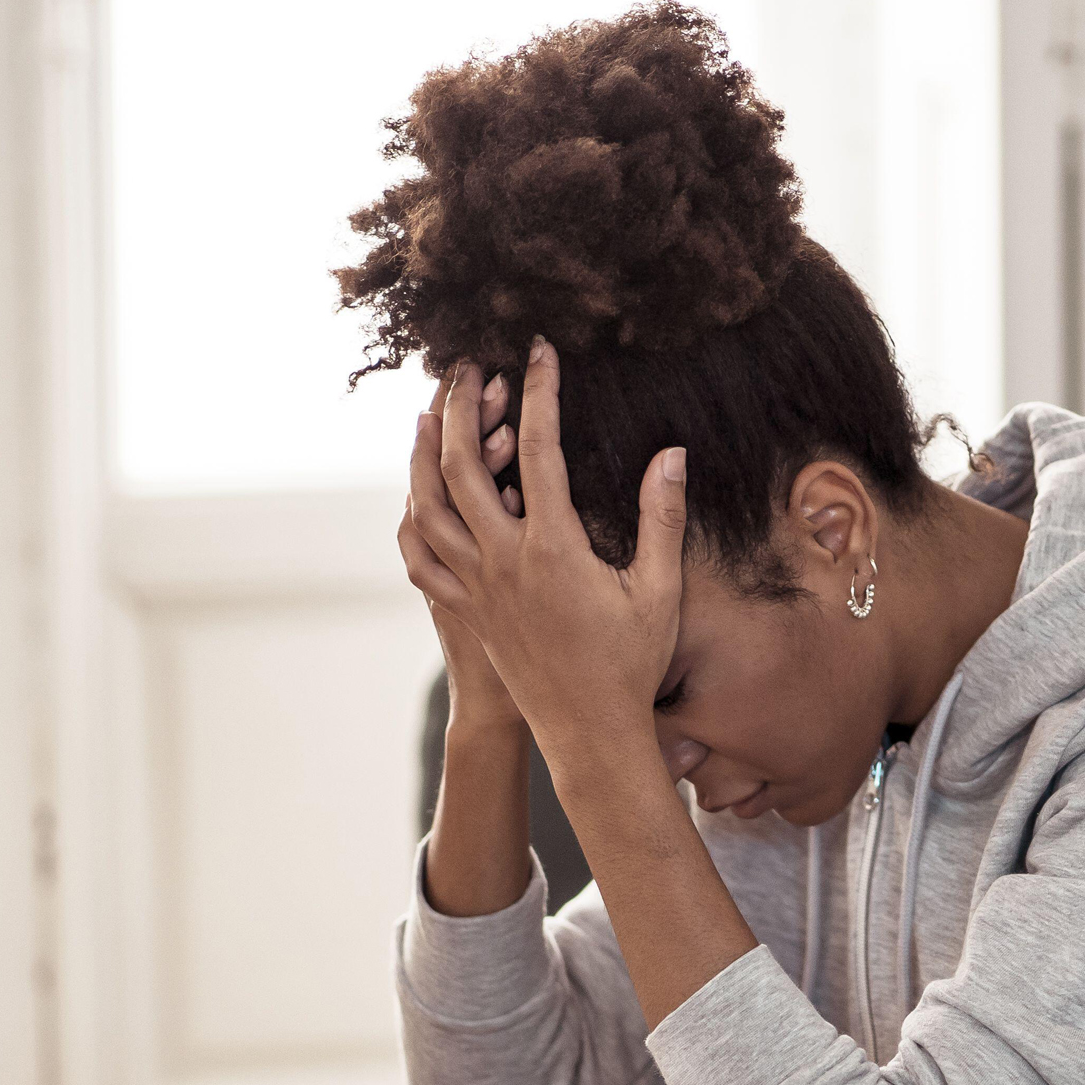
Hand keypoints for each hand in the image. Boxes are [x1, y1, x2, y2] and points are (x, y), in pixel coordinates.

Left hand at [396, 338, 687, 766]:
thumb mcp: (659, 590)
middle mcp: (504, 561)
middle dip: (460, 405)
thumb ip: (662, 519)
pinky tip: (418, 496)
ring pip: (428, 506)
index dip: (537, 392)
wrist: (589, 733)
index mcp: (553, 548)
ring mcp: (476, 586)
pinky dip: (412, 517)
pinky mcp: (464, 610)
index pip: (537, 449)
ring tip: (428, 413)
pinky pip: (421, 556)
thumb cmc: (632, 664)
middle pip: (461, 465)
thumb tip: (671, 455)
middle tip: (467, 367)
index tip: (537, 351)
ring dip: (423, 453)